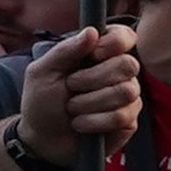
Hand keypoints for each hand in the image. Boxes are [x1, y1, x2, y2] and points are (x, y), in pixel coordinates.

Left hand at [20, 21, 144, 167]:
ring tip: (72, 108)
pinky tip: (81, 124)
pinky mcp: (129, 120)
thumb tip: (91, 31)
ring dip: (88, 103)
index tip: (94, 54)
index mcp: (98, 55)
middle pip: (128, 64)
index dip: (114, 43)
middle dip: (91, 79)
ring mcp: (127, 97)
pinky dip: (93, 121)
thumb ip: (64, 51)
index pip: (124, 36)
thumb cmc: (42, 102)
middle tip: (71, 87)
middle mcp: (118, 73)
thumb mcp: (42, 73)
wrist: (42, 139)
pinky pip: (121, 116)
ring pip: (125, 92)